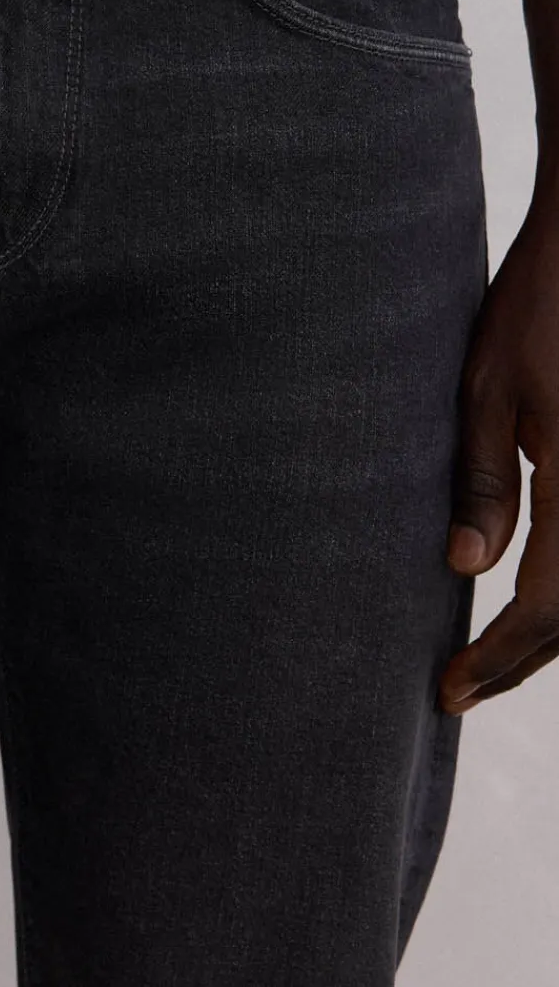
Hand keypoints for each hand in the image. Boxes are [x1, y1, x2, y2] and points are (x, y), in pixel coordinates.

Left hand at [439, 186, 558, 712]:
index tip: (447, 690)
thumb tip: (465, 569)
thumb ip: (482, 480)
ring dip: (556, 629)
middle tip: (462, 685)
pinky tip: (537, 591)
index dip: (499, 657)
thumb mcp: (488, 386)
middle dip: (525, 658)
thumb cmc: (538, 304)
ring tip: (494, 654)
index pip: (549, 608)